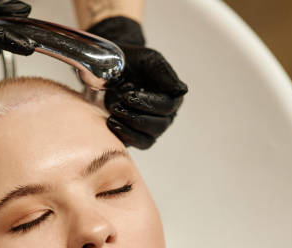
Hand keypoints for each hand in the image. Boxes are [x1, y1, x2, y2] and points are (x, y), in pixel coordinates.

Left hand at [88, 17, 186, 148]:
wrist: (110, 69)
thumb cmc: (132, 63)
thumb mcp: (147, 60)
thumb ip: (163, 72)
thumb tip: (181, 90)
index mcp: (171, 95)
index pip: (168, 106)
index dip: (149, 103)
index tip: (128, 95)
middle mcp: (165, 115)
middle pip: (159, 126)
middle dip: (136, 117)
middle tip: (118, 105)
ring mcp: (151, 128)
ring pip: (148, 139)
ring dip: (129, 127)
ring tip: (114, 112)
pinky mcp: (136, 136)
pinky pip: (136, 144)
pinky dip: (124, 135)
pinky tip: (110, 122)